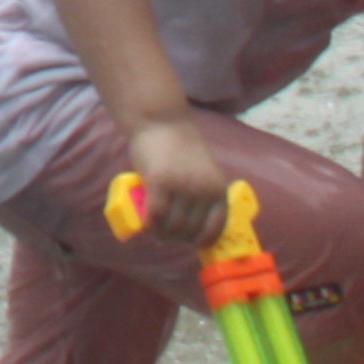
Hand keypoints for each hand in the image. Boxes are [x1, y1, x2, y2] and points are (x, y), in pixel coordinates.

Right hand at [121, 117, 234, 248]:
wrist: (161, 122)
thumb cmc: (179, 147)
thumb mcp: (202, 173)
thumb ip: (199, 194)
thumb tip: (186, 224)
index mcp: (218, 189)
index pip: (215, 228)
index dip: (202, 240)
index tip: (191, 242)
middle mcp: (204, 191)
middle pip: (190, 231)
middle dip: (176, 237)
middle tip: (163, 233)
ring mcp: (182, 187)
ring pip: (171, 226)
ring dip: (160, 233)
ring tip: (153, 229)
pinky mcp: (160, 183)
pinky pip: (155, 215)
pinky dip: (150, 224)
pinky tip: (145, 223)